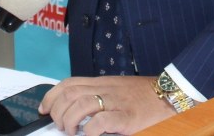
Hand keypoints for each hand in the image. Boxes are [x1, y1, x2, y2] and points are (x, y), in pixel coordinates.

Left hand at [39, 75, 175, 135]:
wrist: (170, 94)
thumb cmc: (144, 96)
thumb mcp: (117, 89)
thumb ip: (98, 94)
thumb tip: (75, 107)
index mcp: (102, 83)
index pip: (68, 83)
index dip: (51, 96)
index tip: (43, 109)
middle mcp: (106, 89)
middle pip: (70, 94)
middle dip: (57, 111)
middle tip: (60, 125)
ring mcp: (116, 103)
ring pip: (81, 105)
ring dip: (69, 121)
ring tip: (72, 131)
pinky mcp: (127, 118)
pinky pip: (101, 122)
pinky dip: (90, 130)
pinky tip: (89, 135)